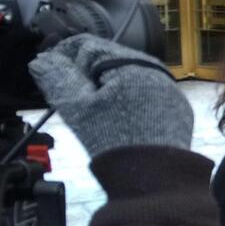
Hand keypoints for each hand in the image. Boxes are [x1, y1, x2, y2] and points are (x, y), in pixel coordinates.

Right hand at [28, 34, 192, 156]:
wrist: (153, 178)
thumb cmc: (116, 142)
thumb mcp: (77, 107)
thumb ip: (58, 78)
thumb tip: (45, 60)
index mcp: (133, 66)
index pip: (92, 47)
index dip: (67, 57)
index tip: (55, 70)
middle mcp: (158, 74)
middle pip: (113, 62)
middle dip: (90, 74)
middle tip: (75, 95)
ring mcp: (172, 93)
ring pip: (132, 79)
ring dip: (111, 88)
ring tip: (98, 111)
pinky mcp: (178, 111)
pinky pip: (150, 96)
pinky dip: (133, 102)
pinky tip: (122, 120)